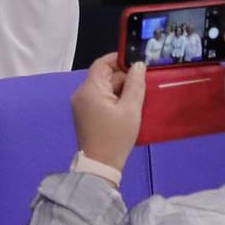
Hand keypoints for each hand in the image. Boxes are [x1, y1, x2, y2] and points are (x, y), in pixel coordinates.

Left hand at [71, 53, 145, 173]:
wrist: (100, 166)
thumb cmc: (116, 137)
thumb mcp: (131, 109)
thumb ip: (135, 84)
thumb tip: (138, 65)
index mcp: (89, 89)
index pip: (102, 63)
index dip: (119, 59)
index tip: (137, 62)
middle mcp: (81, 93)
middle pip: (103, 75)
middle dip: (123, 77)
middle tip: (143, 83)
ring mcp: (80, 104)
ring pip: (102, 87)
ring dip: (119, 89)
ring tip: (138, 96)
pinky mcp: (84, 114)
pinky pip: (99, 98)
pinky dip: (113, 98)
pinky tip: (127, 106)